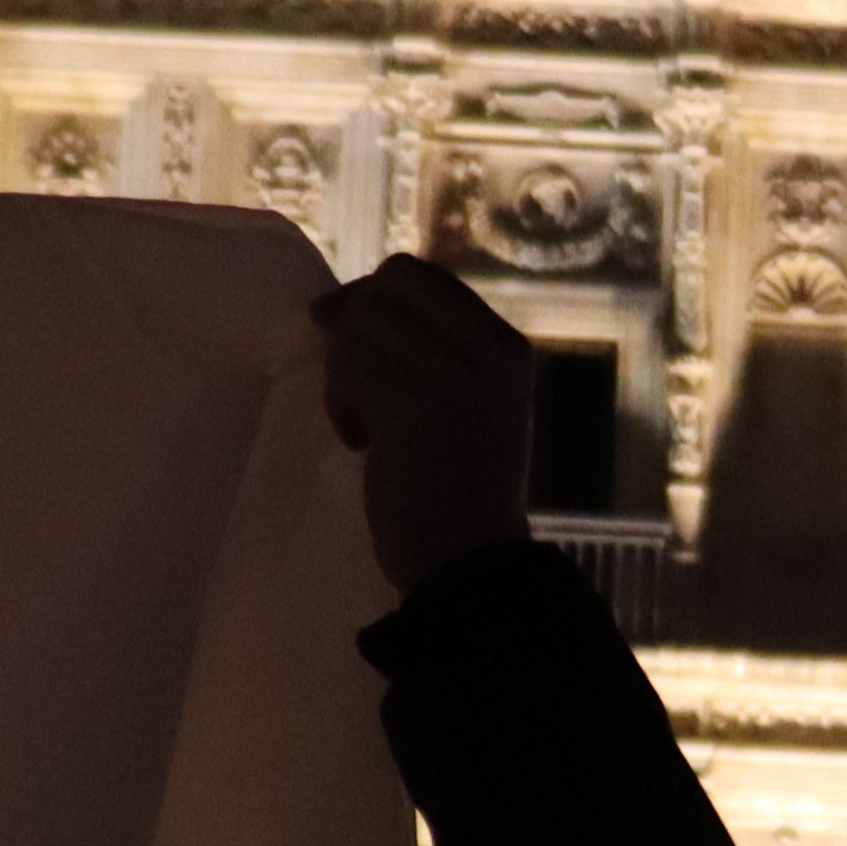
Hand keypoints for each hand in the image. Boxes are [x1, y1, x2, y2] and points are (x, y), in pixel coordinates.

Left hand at [311, 255, 535, 598]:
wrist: (468, 569)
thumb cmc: (457, 497)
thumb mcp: (465, 408)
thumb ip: (428, 354)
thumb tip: (338, 307)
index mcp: (508, 347)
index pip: (423, 276)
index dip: (373, 297)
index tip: (349, 342)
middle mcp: (489, 349)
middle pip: (390, 283)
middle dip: (356, 328)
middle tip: (355, 389)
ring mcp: (455, 373)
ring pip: (362, 323)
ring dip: (345, 372)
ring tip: (365, 428)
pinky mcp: (414, 403)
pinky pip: (349, 363)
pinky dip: (341, 402)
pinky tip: (362, 445)